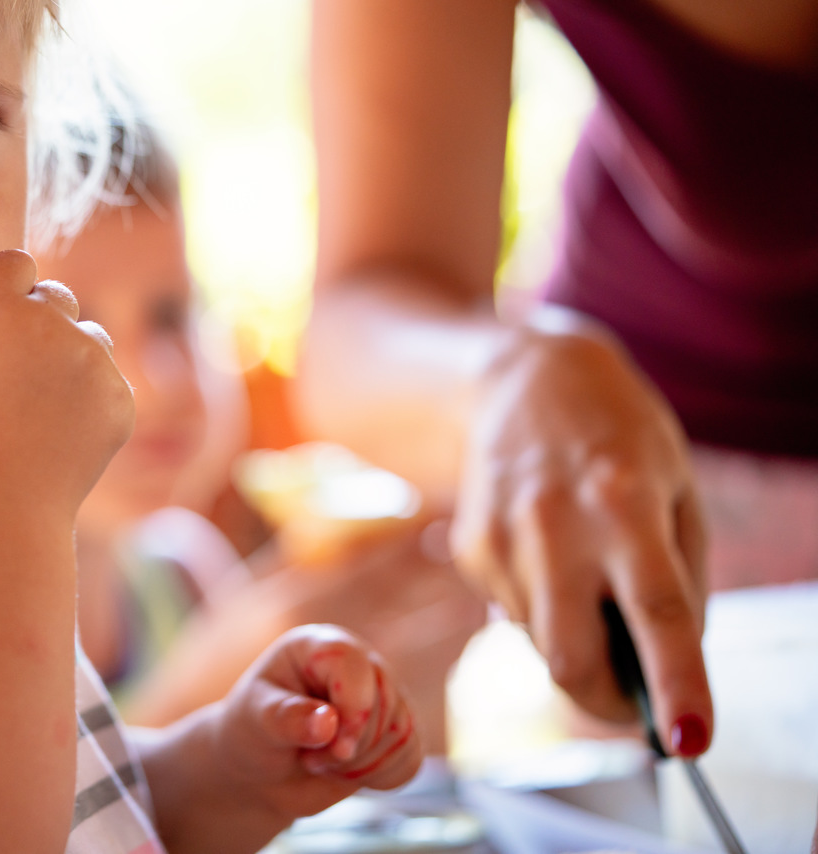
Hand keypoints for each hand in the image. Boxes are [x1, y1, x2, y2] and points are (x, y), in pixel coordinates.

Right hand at [0, 250, 133, 517]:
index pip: (16, 264)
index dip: (9, 288)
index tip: (2, 318)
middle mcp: (48, 322)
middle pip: (57, 298)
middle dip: (42, 323)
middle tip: (19, 373)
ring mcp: (91, 359)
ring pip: (92, 339)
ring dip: (73, 361)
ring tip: (40, 410)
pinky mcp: (120, 396)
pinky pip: (110, 385)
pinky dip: (93, 404)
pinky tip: (62, 436)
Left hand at [209, 624, 421, 821]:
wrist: (263, 769)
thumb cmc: (253, 732)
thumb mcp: (256, 721)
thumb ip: (287, 719)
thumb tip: (327, 722)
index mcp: (319, 646)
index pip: (354, 663)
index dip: (354, 708)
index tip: (336, 746)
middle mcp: (357, 664)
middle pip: (385, 702)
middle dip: (351, 747)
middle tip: (311, 757)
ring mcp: (380, 697)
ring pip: (402, 733)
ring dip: (362, 766)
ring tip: (323, 762)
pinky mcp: (394, 731)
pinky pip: (410, 759)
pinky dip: (380, 778)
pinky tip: (347, 774)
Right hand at [450, 315, 711, 755]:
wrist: (519, 380)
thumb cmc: (616, 434)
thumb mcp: (675, 486)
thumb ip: (679, 576)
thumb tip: (663, 665)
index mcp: (624, 501)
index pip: (656, 612)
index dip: (676, 684)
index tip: (690, 741)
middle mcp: (555, 522)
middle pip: (571, 659)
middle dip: (605, 701)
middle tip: (633, 704)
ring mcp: (500, 536)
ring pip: (540, 644)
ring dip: (576, 646)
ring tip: (589, 587)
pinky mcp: (469, 547)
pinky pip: (514, 613)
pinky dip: (543, 611)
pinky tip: (549, 555)